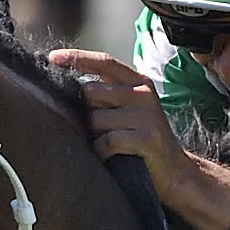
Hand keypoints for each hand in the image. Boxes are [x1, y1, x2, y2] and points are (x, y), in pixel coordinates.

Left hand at [47, 49, 229, 229]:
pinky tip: (111, 156)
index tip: (53, 58)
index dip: (78, 58)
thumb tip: (67, 84)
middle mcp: (144, 94)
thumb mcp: (130, 109)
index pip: (104, 62)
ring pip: (95, 119)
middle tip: (102, 129)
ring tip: (112, 145)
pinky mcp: (147, 138)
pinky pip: (106, 141)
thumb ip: (107, 93)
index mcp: (139, 82)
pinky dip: (102, 152)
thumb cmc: (143, 140)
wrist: (176, 172)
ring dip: (95, 136)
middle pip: (91, 91)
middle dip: (86, 112)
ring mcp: (147, 115)